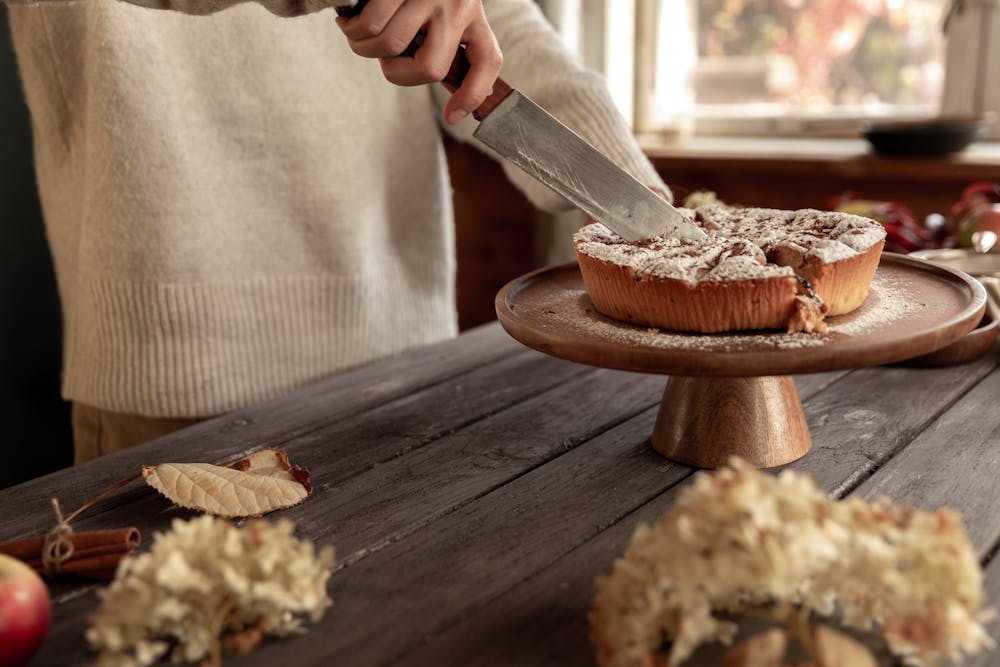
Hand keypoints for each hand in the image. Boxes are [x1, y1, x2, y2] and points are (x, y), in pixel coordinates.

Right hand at [336, 0, 502, 124]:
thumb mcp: (446, 8)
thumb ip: (441, 40)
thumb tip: (432, 88)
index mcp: (474, 17)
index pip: (488, 61)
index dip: (473, 95)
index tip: (452, 117)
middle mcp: (459, 5)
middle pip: (429, 68)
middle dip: (396, 73)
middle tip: (379, 58)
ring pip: (392, 45)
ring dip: (365, 48)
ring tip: (357, 35)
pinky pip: (371, 21)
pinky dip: (353, 28)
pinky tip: (349, 20)